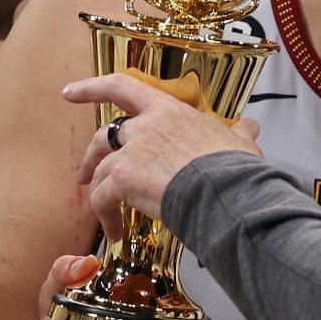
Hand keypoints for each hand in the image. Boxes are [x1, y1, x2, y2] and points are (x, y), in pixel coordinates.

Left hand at [62, 73, 261, 240]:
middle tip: (84, 175)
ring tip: (107, 218)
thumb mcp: (239, 144)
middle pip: (103, 135)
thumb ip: (238, 133)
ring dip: (100, 194)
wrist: (228, 192)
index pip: (123, 87)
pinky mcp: (123, 178)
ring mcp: (131, 151)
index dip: (93, 88)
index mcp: (169, 111)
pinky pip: (101, 198)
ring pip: (101, 171)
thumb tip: (249, 127)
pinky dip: (105, 217)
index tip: (71, 93)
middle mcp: (145, 126)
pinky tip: (117, 232)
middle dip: (90, 156)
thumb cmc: (236, 170)